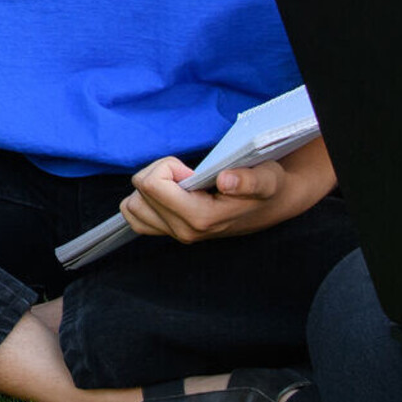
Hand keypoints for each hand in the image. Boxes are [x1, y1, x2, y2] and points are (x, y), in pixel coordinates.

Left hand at [120, 139, 333, 243]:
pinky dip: (144, 199)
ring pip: (132, 204)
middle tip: (188, 175)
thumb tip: (226, 181)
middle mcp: (183, 231)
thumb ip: (249, 180)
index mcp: (201, 219)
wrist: (269, 205)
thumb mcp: (266, 178)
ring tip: (179, 184)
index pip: (152, 185)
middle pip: (140, 190)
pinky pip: (134, 215)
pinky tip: (168, 193)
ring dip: (150, 187)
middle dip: (159, 172)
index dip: (168, 167)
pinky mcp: (167, 232)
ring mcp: (174, 234)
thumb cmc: (266, 187)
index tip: (192, 170)